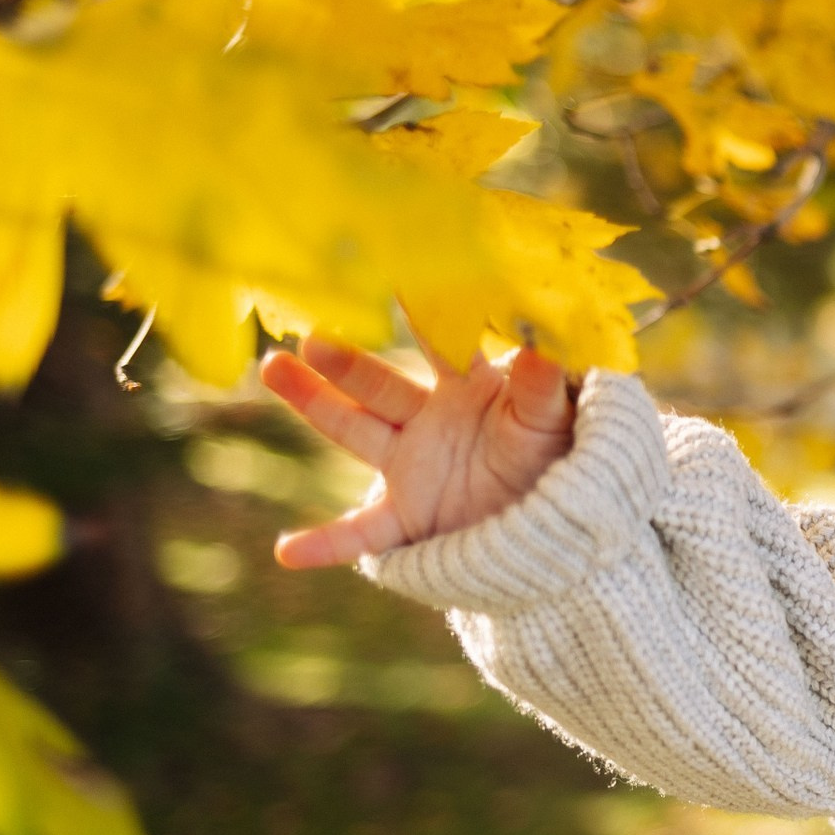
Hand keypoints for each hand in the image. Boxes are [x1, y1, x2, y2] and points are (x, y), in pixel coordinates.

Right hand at [259, 333, 575, 568]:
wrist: (562, 518)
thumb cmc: (560, 457)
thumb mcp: (552, 420)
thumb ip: (543, 382)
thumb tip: (545, 334)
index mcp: (469, 390)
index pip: (442, 347)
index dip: (422, 319)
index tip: (395, 281)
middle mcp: (430, 421)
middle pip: (378, 385)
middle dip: (345, 363)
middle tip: (312, 337)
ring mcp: (412, 467)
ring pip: (354, 431)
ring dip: (314, 403)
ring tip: (272, 367)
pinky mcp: (410, 517)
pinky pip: (362, 533)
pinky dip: (327, 544)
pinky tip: (286, 553)